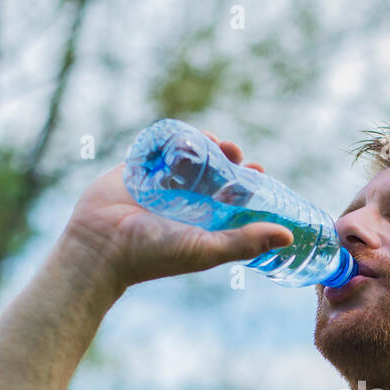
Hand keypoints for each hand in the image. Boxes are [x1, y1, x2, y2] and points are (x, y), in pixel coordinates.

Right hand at [62, 129, 294, 290]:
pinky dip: (173, 138)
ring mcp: (159, 184)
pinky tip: (186, 135)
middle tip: (235, 152)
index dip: (247, 184)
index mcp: (201, 222)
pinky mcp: (137, 169)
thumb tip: (289, 237)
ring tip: (214, 142)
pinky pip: (159, 147)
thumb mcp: (206, 249)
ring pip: (188, 157)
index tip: (259, 173)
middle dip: (228, 159)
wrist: (101, 246)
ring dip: (204, 145)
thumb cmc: (154, 254)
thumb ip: (245, 242)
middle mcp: (183, 203)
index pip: (231, 198)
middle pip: (213, 173)